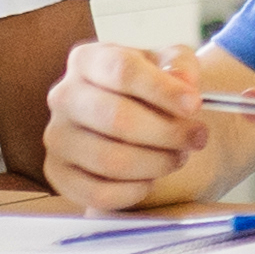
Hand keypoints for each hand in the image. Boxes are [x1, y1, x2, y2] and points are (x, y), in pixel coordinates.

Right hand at [41, 41, 229, 213]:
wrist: (133, 118)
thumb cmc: (150, 89)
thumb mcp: (170, 64)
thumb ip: (181, 65)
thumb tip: (184, 84)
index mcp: (88, 60)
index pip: (122, 70)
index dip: (163, 90)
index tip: (194, 105)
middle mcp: (64, 96)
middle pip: (117, 118)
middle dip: (168, 133)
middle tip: (197, 138)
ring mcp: (57, 136)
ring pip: (111, 160)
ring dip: (157, 163)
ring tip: (178, 156)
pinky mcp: (59, 173)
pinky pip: (99, 193)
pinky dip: (134, 191)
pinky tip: (150, 179)